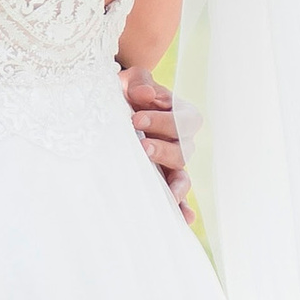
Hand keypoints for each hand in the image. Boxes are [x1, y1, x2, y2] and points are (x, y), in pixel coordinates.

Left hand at [122, 65, 192, 219]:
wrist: (114, 105)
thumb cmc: (127, 91)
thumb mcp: (131, 80)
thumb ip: (139, 83)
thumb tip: (145, 94)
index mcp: (178, 116)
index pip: (185, 120)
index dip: (166, 119)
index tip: (137, 113)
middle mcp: (179, 142)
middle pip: (183, 149)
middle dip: (163, 146)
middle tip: (139, 140)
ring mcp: (170, 165)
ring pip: (182, 176)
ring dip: (174, 184)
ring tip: (165, 191)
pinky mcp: (160, 181)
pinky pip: (176, 197)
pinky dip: (182, 208)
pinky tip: (184, 219)